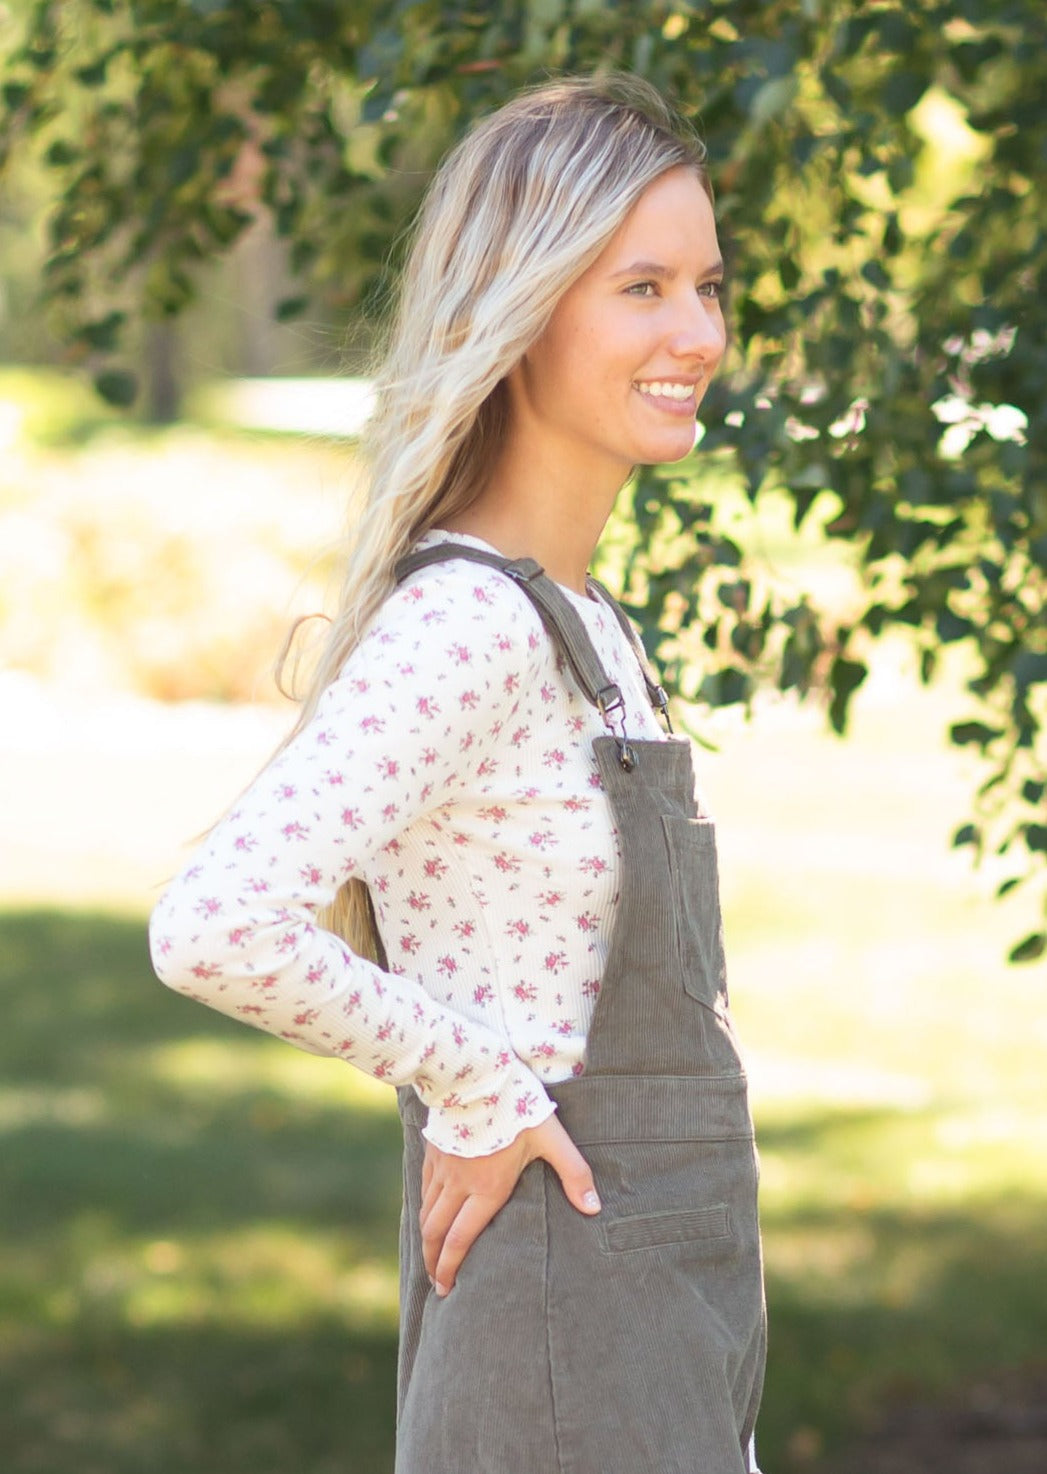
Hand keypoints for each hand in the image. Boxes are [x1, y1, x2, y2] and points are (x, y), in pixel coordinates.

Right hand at [420, 1113, 599, 1296]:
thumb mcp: (552, 1138)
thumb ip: (573, 1173)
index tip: (446, 1288)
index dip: (450, 1267)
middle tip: (435, 1282)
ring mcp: (443, 1167)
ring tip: (430, 1255)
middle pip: (437, 1232)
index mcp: (487, 1188)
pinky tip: (427, 1214)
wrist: (477, 1073)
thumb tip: (594, 1208)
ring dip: (426, 1239)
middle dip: (433, 1262)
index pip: (462, 1238)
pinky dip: (423, 1208)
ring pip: (427, 1212)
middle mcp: (459, 1183)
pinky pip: (424, 1188)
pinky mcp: (434, 1150)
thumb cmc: (517, 1106)